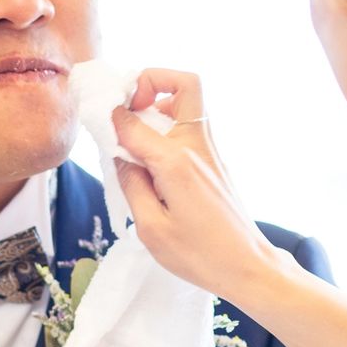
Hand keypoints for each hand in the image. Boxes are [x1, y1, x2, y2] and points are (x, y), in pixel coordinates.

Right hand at [111, 68, 281, 307]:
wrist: (248, 266)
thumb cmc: (200, 254)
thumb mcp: (151, 228)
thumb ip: (131, 184)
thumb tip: (120, 156)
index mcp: (177, 161)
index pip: (135, 120)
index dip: (111, 116)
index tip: (98, 121)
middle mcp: (197, 146)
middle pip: (185, 83)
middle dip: (152, 80)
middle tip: (129, 106)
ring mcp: (210, 151)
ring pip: (189, 102)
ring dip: (161, 103)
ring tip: (135, 130)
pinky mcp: (214, 162)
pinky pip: (191, 126)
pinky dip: (168, 125)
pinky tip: (150, 154)